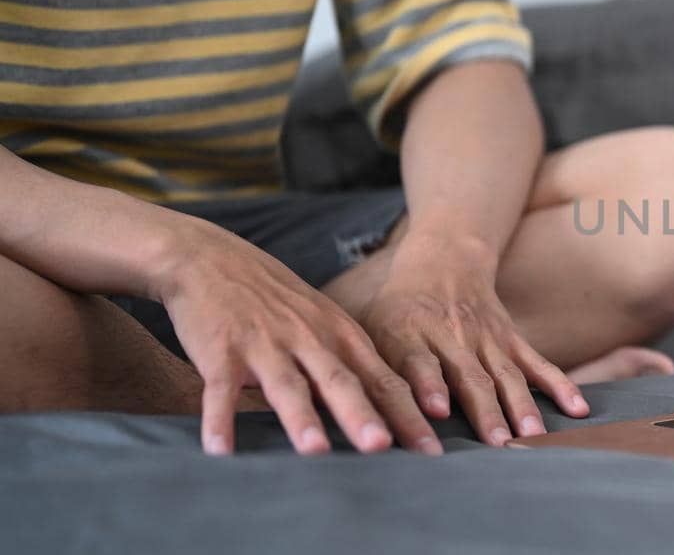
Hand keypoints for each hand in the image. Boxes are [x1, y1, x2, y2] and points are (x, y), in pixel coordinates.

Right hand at [156, 221, 438, 455]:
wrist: (208, 258)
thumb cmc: (273, 298)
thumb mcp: (322, 321)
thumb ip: (350, 363)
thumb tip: (387, 411)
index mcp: (339, 335)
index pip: (382, 379)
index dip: (408, 413)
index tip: (431, 449)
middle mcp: (308, 339)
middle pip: (342, 382)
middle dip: (365, 416)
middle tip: (386, 448)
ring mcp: (264, 344)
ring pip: (287, 385)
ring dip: (301, 418)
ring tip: (316, 451)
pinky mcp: (220, 351)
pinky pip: (220, 390)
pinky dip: (219, 420)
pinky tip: (219, 451)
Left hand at [357, 232, 588, 445]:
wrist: (443, 262)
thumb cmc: (399, 310)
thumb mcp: (374, 331)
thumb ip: (376, 372)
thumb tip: (372, 419)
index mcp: (410, 334)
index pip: (419, 362)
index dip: (429, 385)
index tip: (438, 413)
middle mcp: (452, 336)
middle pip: (470, 376)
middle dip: (485, 410)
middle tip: (497, 444)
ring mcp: (487, 339)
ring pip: (506, 375)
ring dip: (521, 405)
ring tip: (532, 435)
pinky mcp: (511, 340)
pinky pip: (538, 364)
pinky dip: (559, 386)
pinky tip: (578, 409)